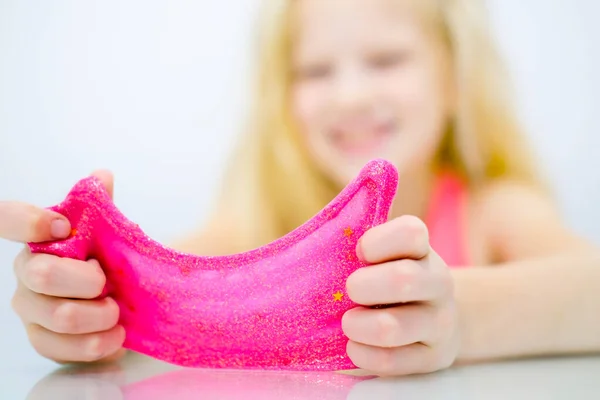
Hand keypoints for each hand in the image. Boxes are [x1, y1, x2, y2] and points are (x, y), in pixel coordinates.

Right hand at [4, 171, 126, 363]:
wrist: (114, 305)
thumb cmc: (103, 263)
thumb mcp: (105, 235)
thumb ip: (100, 208)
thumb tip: (101, 175)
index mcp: (38, 241)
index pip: (7, 219)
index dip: (28, 221)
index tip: (62, 226)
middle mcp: (25, 273)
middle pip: (43, 274)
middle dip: (87, 281)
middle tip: (108, 284)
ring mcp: (31, 309)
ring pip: (60, 315)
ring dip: (99, 315)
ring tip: (117, 313)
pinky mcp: (42, 340)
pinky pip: (63, 347)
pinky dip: (97, 343)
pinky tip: (114, 337)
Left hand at [343, 215, 458, 375]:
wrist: (433, 322)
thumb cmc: (387, 282)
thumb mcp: (381, 260)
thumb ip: (353, 251)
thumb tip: (306, 253)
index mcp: (422, 249)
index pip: (410, 233)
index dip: (376, 242)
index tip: (359, 253)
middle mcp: (438, 282)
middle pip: (402, 279)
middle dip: (362, 287)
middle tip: (348, 292)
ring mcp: (441, 322)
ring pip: (392, 327)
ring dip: (358, 326)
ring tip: (348, 323)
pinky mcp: (434, 357)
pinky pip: (390, 361)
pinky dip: (362, 354)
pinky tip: (355, 347)